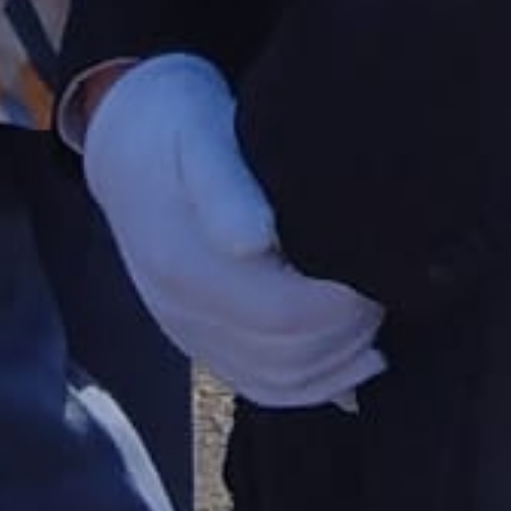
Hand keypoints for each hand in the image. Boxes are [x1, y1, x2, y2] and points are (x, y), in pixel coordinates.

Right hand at [76, 54, 386, 408]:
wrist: (125, 139)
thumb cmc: (175, 125)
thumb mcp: (198, 134)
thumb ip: (224, 187)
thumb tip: (252, 241)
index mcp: (184, 265)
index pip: (284, 316)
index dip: (344, 305)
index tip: (376, 267)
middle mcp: (180, 310)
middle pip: (288, 355)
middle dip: (351, 329)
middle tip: (385, 284)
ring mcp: (187, 330)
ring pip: (279, 381)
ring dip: (339, 360)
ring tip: (375, 315)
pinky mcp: (198, 339)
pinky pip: (261, 385)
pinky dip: (315, 385)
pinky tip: (355, 363)